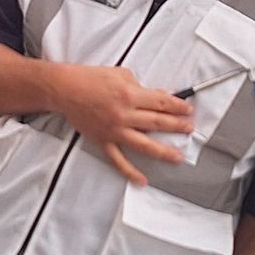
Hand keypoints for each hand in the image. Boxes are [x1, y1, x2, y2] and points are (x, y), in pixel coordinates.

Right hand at [53, 63, 192, 184]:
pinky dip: (130, 171)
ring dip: (163, 151)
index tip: (188, 110)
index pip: (161, 102)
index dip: (177, 106)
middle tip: (189, 129)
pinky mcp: (103, 141)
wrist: (65, 89)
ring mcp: (114, 130)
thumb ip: (140, 86)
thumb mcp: (120, 74)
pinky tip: (142, 180)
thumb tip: (157, 96)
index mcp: (130, 94)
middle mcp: (124, 114)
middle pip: (157, 123)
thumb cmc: (90, 78)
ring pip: (144, 145)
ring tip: (177, 157)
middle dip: (177, 126)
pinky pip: (118, 160)